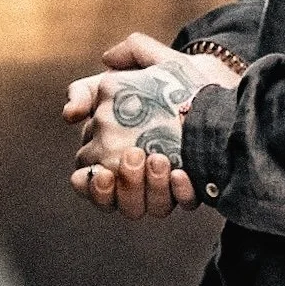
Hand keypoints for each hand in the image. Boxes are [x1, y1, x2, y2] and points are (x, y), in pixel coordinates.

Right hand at [64, 33, 240, 218]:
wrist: (215, 82)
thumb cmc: (168, 79)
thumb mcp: (121, 77)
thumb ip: (91, 86)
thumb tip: (69, 112)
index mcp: (108, 153)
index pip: (87, 181)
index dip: (91, 185)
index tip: (101, 172)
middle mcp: (133, 175)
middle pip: (115, 201)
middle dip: (123, 186)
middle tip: (134, 156)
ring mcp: (161, 185)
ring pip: (144, 208)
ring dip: (150, 189)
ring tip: (160, 160)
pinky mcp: (190, 187)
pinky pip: (183, 202)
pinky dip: (181, 193)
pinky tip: (183, 174)